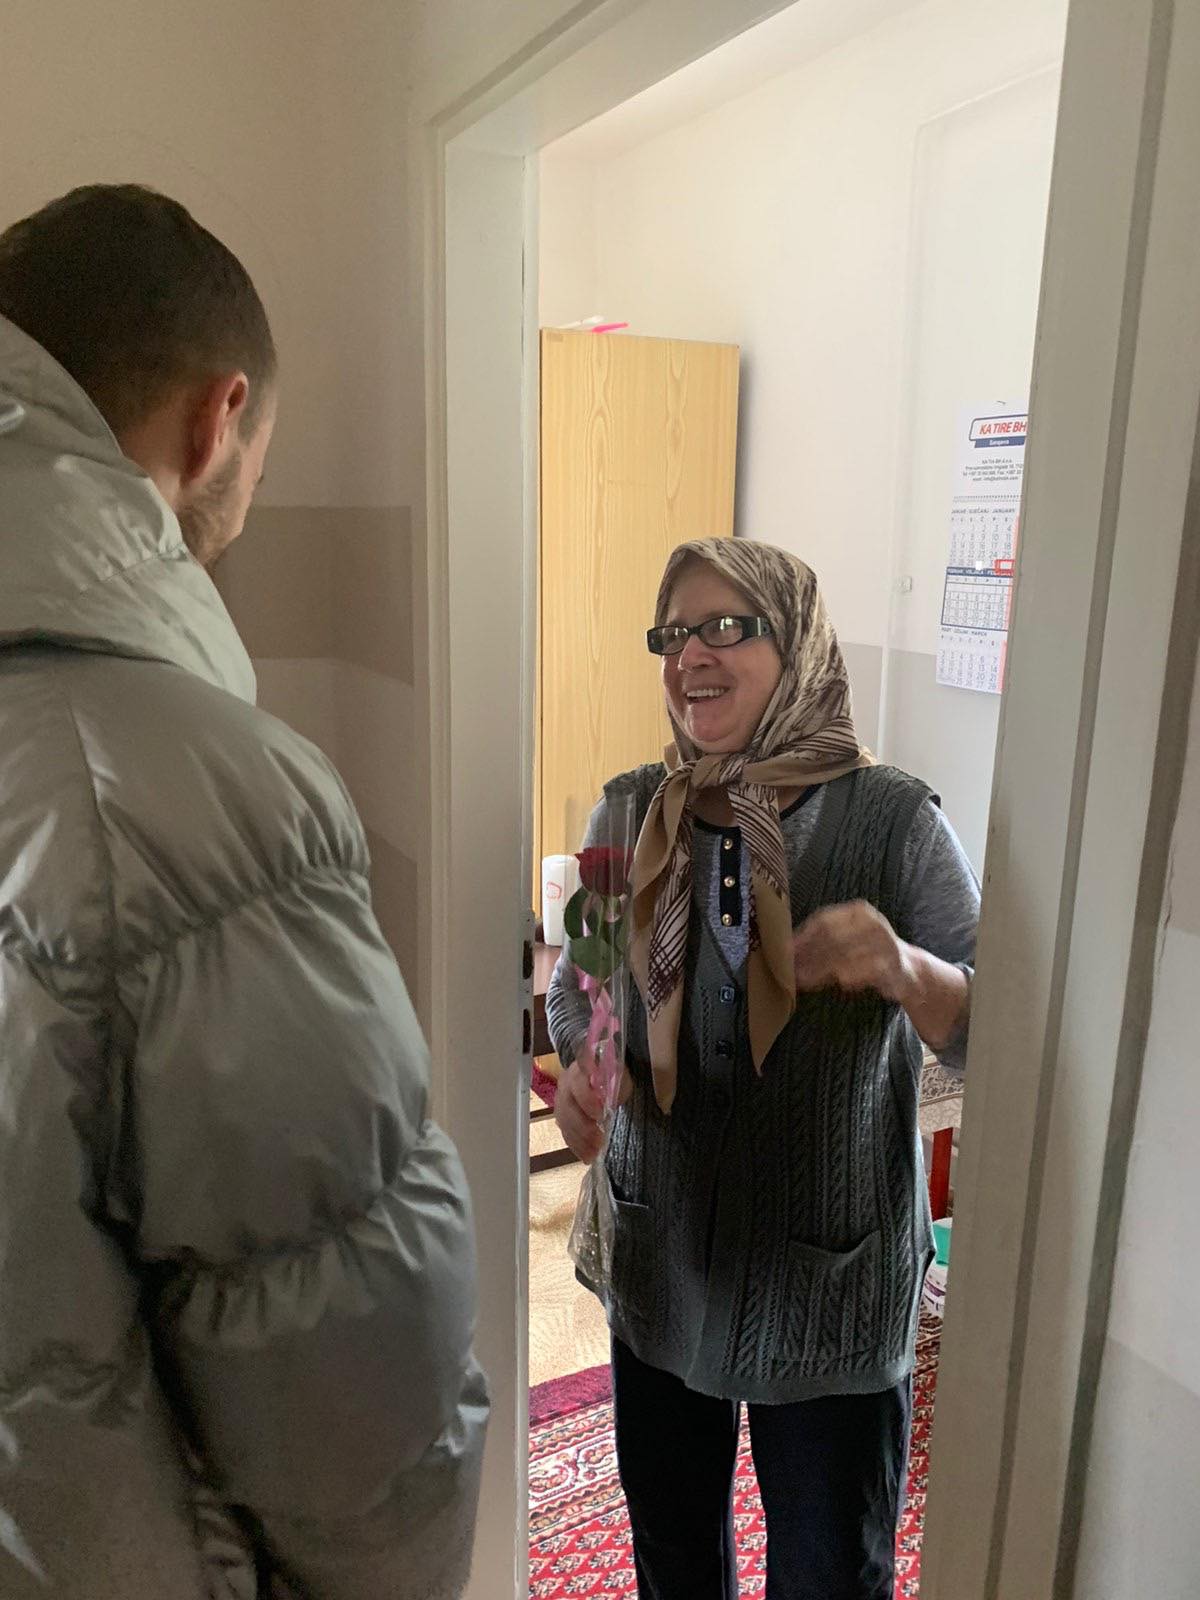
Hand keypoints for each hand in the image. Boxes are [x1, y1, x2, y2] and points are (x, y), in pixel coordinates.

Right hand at [553, 1051, 632, 1164]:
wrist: (603, 1078)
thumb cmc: (612, 1077)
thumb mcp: (619, 1076)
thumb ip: (614, 1085)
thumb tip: (610, 1100)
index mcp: (579, 1070)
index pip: (578, 1084)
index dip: (586, 1100)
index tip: (600, 1115)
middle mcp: (565, 1085)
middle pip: (567, 1107)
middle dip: (583, 1127)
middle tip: (599, 1140)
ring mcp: (561, 1102)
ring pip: (564, 1123)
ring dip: (579, 1141)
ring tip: (593, 1154)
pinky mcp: (562, 1117)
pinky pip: (565, 1133)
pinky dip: (576, 1146)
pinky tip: (586, 1156)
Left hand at [792, 900, 917, 1003]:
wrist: (908, 969)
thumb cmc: (867, 952)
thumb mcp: (847, 939)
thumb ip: (820, 943)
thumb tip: (786, 951)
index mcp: (859, 912)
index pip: (824, 920)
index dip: (803, 936)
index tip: (785, 951)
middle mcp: (873, 923)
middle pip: (832, 938)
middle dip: (809, 955)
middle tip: (791, 970)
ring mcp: (885, 943)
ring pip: (844, 957)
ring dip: (820, 970)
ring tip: (803, 980)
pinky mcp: (892, 965)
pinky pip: (863, 972)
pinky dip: (846, 978)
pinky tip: (837, 983)